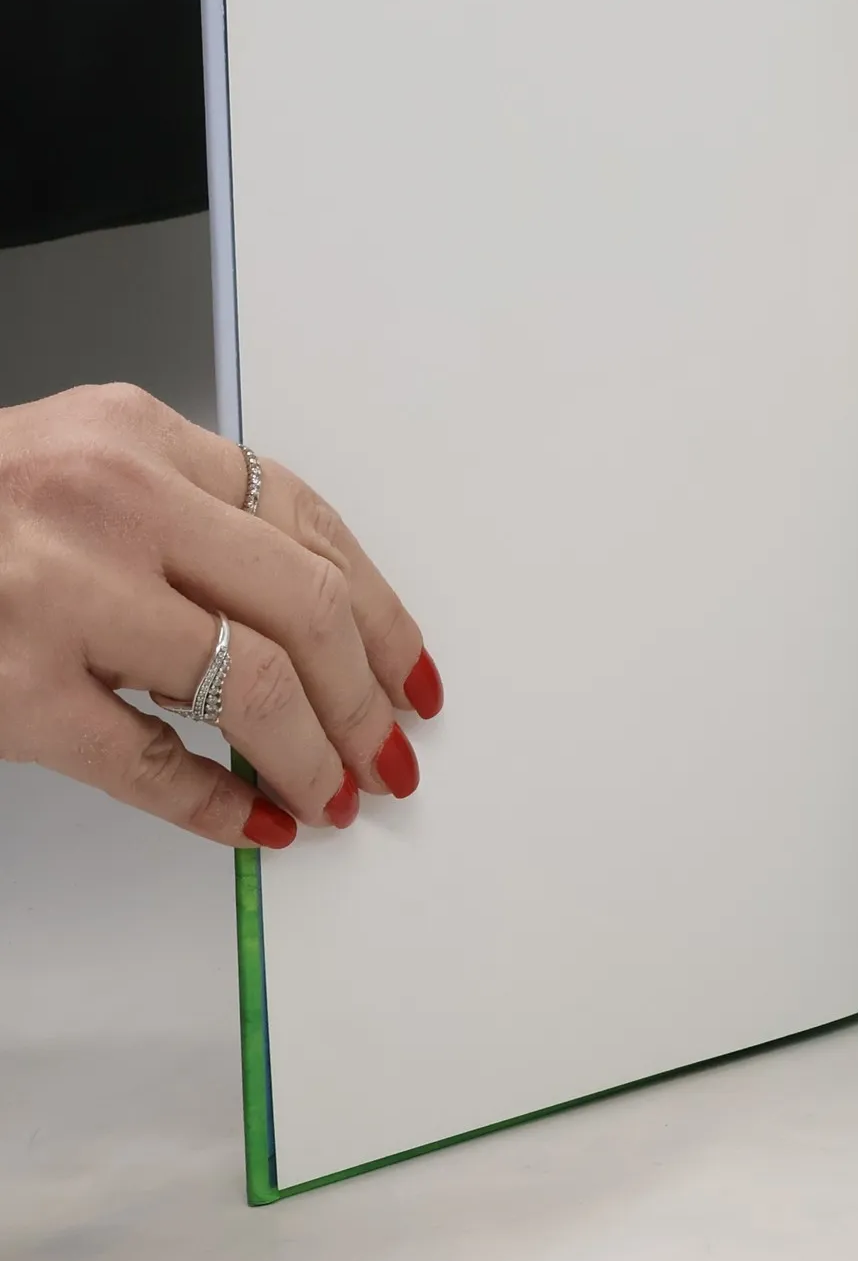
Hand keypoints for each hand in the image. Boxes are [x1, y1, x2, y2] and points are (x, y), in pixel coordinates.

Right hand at [0, 385, 439, 849]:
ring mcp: (59, 594)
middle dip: (368, 695)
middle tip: (392, 751)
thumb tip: (306, 620)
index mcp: (137, 436)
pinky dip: (218, 804)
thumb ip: (180, 516)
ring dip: (317, 755)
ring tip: (339, 794)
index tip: (413, 671)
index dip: (382, 609)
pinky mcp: (9, 685)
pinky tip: (254, 824)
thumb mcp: (74, 467)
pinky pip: (150, 762)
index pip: (310, 522)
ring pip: (251, 686)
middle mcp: (111, 501)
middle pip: (304, 607)